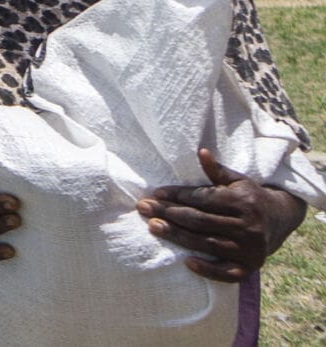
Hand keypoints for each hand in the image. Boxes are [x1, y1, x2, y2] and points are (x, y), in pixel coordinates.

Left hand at [140, 148, 292, 280]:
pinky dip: (208, 269)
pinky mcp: (249, 267)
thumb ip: (217, 170)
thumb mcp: (238, 180)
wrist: (281, 219)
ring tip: (152, 227)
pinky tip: (187, 262)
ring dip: (178, 236)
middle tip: (143, 208)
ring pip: (207, 243)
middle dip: (169, 214)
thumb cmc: (249, 196)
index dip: (177, 196)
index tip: (154, 194)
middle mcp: (247, 226)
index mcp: (242, 202)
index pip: (202, 199)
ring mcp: (249, 249)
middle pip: (200, 221)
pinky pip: (227, 272)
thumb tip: (201, 152)